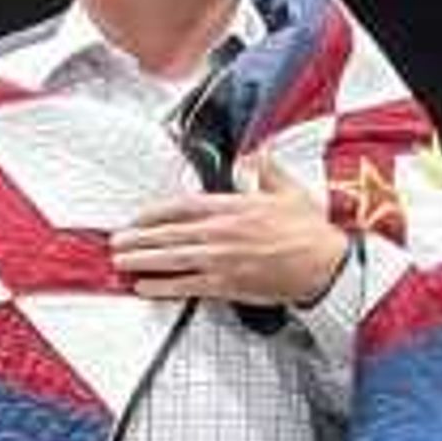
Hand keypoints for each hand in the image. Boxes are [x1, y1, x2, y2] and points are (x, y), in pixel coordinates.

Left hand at [113, 171, 344, 307]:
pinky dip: (162, 286)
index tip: (138, 216)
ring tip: (121, 261)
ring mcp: (222, 259)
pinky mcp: (226, 284)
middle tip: (116, 240)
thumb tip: (256, 154)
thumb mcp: (289, 190)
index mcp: (235, 206)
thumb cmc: (309, 231)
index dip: (156, 211)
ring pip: (172, 258)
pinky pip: (186, 285)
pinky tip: (144, 286)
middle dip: (139, 236)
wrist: (325, 263)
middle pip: (170, 232)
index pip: (184, 205)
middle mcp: (223, 231)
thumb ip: (266, 170)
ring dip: (142, 259)